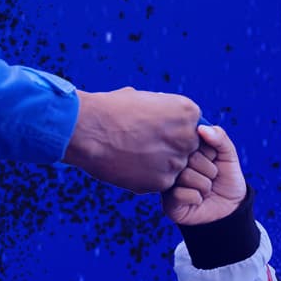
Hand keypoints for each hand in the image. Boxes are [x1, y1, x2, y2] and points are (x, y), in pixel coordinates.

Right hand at [63, 86, 201, 192]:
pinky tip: (129, 166)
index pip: (192, 126)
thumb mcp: (145, 98)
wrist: (87, 130)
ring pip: (174, 166)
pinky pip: (161, 182)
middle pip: (186, 148)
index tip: (153, 128)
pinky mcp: (162, 182)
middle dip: (168, 148)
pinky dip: (147, 177)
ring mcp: (176, 161)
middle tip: (143, 144)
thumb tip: (169, 118)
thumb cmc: (111, 109)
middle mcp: (188, 137)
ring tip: (133, 154)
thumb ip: (165, 110)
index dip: (171, 129)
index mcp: (188, 112)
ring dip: (158, 163)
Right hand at [163, 123, 248, 225]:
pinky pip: (180, 194)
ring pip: (185, 176)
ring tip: (206, 189)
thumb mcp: (228, 154)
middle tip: (212, 177)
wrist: (231, 206)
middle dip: (209, 170)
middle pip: (190, 159)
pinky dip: (197, 197)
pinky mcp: (168, 202)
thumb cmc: (227, 177)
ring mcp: (168, 183)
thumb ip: (220, 137)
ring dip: (205, 185)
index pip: (193, 141)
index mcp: (184, 150)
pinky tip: (198, 200)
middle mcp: (173, 165)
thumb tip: (201, 128)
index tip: (214, 160)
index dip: (210, 153)